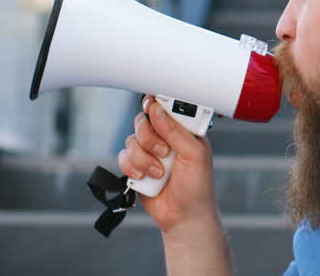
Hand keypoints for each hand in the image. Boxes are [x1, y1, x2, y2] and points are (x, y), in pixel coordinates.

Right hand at [117, 95, 219, 234]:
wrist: (183, 217)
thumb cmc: (197, 185)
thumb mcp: (194, 154)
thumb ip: (176, 130)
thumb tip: (157, 109)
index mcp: (184, 130)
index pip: (167, 107)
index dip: (157, 103)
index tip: (150, 104)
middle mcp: (165, 137)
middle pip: (143, 120)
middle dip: (150, 138)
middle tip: (164, 153)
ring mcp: (149, 152)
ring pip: (131, 140)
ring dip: (144, 158)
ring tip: (160, 173)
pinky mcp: (136, 167)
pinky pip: (123, 157)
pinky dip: (132, 168)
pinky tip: (146, 178)